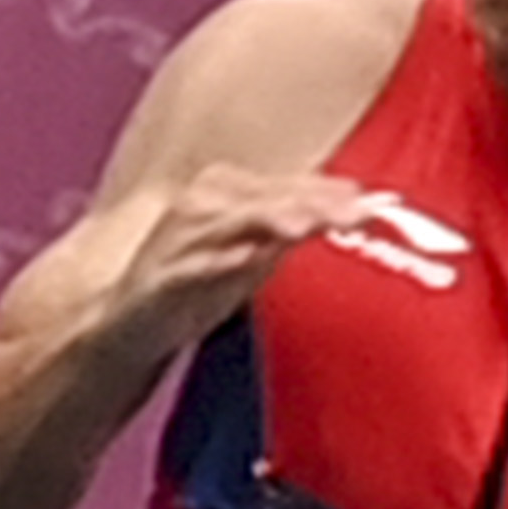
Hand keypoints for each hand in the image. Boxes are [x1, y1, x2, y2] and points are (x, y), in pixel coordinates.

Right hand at [109, 165, 375, 351]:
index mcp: (231, 191)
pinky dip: (220, 261)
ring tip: (308, 225)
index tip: (381, 204)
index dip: (337, 196)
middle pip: (272, 199)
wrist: (126, 320)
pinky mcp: (162, 275)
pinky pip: (195, 265)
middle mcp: (206, 203)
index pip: (293, 188)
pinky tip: (247, 258)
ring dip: (273, 220)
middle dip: (316, 206)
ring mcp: (182, 237)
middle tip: (360, 214)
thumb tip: (358, 203)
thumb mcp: (258, 250)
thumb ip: (300, 226)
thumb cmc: (199, 279)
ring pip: (236, 223)